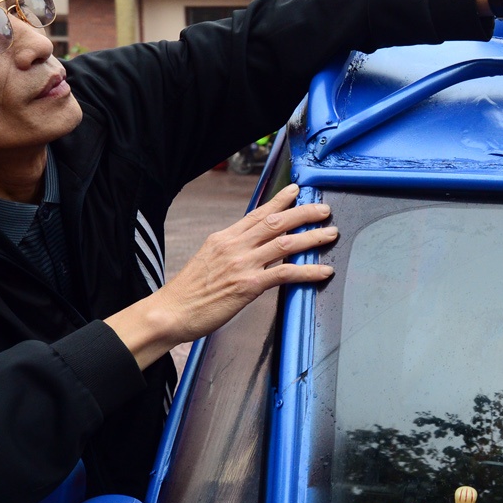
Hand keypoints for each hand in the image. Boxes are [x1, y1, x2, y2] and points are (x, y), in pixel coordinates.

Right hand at [105, 185, 334, 368]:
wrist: (170, 311)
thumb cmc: (188, 292)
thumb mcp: (207, 260)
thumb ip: (230, 250)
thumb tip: (250, 248)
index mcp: (223, 237)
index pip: (257, 213)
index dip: (280, 201)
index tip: (296, 190)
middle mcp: (234, 245)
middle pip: (276, 222)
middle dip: (304, 213)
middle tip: (324, 209)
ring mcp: (242, 264)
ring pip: (286, 243)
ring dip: (312, 237)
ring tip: (331, 233)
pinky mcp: (248, 285)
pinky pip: (285, 273)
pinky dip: (308, 270)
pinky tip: (324, 271)